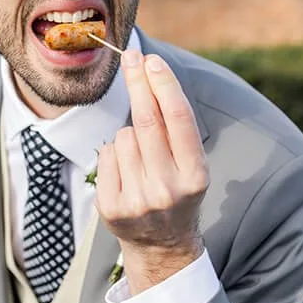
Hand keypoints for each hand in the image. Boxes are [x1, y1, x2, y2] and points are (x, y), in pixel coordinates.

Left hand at [95, 50, 208, 293]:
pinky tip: (126, 172)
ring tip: (141, 159)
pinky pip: (106, 154)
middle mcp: (168, 189)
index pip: (178, 120)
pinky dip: (114, 154)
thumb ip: (175, 128)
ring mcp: (138, 200)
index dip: (163, 85)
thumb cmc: (176, 191)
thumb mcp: (190, 165)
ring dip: (129, 135)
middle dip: (138, 83)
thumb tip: (150, 71)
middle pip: (146, 121)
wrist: (162, 245)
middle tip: (132, 57)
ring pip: (123, 136)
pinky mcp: (112, 206)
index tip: (152, 60)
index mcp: (196, 176)